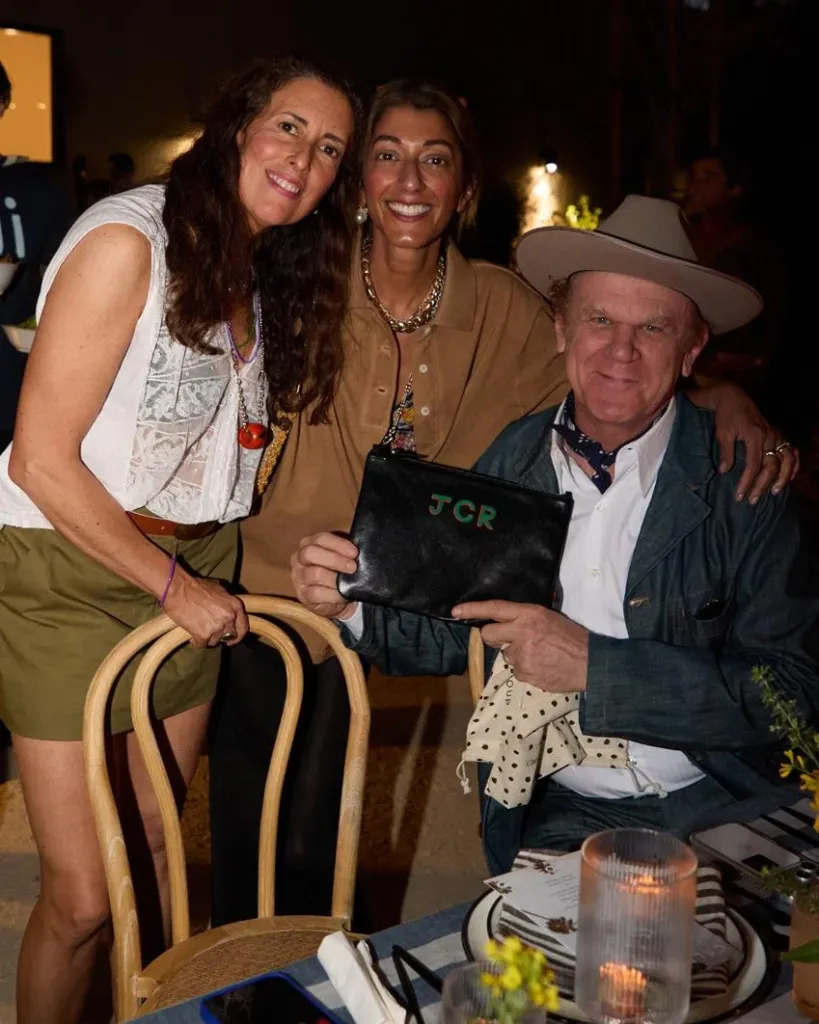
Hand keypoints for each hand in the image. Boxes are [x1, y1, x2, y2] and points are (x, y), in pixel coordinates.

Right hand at [163, 571, 247, 648]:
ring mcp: (217, 627)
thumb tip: (228, 611)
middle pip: (229, 636)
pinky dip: (196, 642)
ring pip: (215, 641)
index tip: (232, 639)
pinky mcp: (203, 635)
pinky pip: (202, 645)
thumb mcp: (219, 590)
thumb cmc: (196, 586)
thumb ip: (227, 603)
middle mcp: (229, 617)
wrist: (178, 589)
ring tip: (198, 629)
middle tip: (211, 634)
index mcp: (235, 606)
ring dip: (207, 638)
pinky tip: (191, 636)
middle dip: (220, 636)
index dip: (238, 635)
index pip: (243, 627)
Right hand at [291, 532, 359, 619]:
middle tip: (352, 567)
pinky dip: (333, 594)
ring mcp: (298, 576)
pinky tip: (343, 594)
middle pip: (311, 553)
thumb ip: (345, 550)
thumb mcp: (339, 556)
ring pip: (314, 574)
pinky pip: (316, 593)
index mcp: (309, 543)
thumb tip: (360, 548)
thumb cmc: (335, 570)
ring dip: (335, 578)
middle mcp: (299, 558)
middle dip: (335, 559)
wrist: (330, 596)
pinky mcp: (302, 594)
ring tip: (350, 581)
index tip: (354, 552)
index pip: (321, 539)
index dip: (339, 544)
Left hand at [453, 599, 588, 691]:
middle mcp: (521, 632)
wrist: (591, 663)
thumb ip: (525, 619)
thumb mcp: (549, 618)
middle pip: (489, 635)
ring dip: (516, 655)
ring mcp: (521, 655)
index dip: (472, 609)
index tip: (455, 611)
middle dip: (494, 638)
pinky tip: (542, 666)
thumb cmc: (572, 637)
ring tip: (539, 655)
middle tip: (510, 640)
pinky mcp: (524, 673)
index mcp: (529, 614)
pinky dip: (526, 669)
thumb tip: (506, 624)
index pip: (494, 609)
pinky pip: (516, 671)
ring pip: (505, 655)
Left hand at [709, 383, 798, 502]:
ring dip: (782, 478)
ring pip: (786, 460)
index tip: (739, 495)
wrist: (734, 397)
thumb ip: (726, 452)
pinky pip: (791, 452)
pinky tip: (789, 478)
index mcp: (755, 436)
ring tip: (774, 493)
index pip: (753, 465)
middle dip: (762, 485)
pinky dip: (793, 465)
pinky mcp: (778, 435)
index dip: (746, 482)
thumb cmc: (726, 416)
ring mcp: (776, 436)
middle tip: (752, 500)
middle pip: (771, 466)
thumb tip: (724, 471)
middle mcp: (769, 437)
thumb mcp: (723, 433)